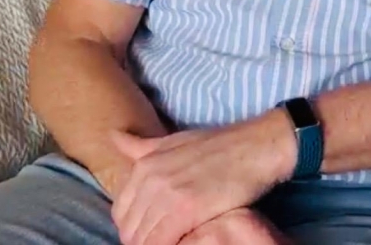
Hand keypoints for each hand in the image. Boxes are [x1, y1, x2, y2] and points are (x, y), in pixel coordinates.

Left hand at [110, 113, 295, 244]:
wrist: (257, 145)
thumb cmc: (221, 144)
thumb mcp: (176, 139)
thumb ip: (142, 146)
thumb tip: (113, 136)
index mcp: (145, 165)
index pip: (121, 213)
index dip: (135, 228)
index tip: (156, 231)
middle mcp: (150, 179)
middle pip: (130, 231)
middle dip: (143, 240)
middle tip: (168, 237)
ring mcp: (167, 194)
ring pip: (143, 240)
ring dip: (156, 244)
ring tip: (177, 240)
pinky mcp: (187, 210)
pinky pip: (162, 244)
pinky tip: (185, 242)